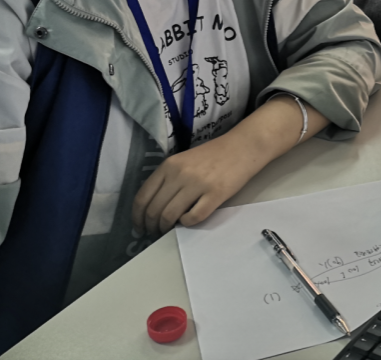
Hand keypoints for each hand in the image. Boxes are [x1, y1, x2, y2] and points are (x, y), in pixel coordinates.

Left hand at [132, 96, 327, 234]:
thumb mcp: (184, 161)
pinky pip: (194, 217)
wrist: (243, 147)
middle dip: (151, 226)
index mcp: (169, 165)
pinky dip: (187, 224)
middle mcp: (180, 174)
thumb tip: (154, 207)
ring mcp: (197, 184)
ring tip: (169, 230)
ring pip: (170, 216)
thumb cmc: (213, 154)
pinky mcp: (215, 194)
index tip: (140, 226)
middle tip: (154, 232)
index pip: (143, 197)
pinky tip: (189, 221)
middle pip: (155, 210)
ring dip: (166, 228)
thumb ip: (168, 179)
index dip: (137, 217)